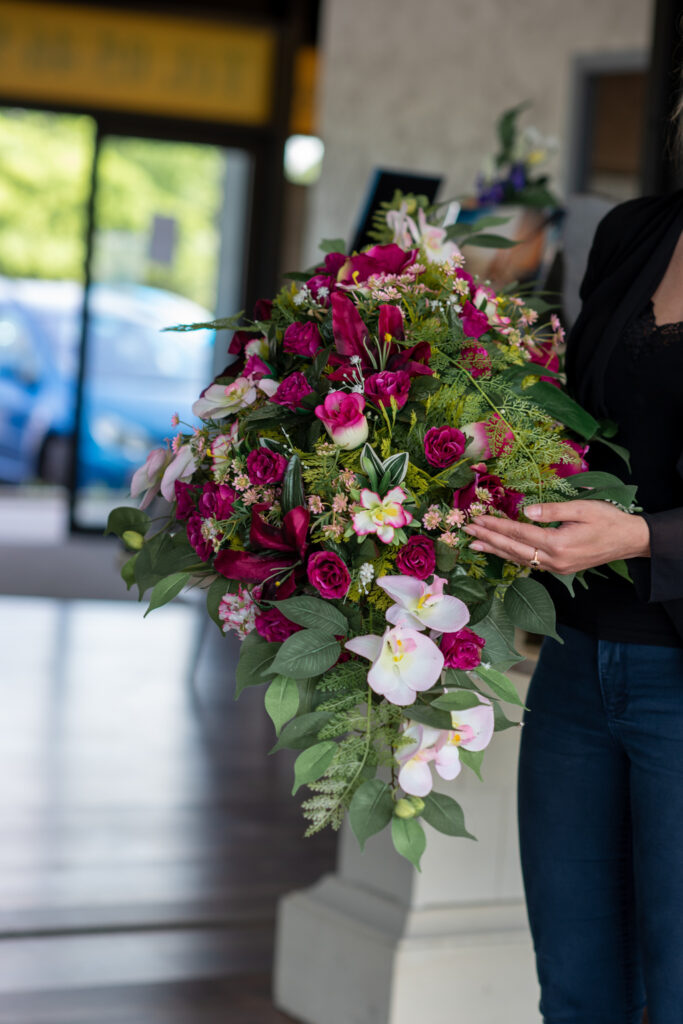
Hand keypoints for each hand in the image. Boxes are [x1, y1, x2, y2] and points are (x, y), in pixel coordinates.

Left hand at [462, 500, 650, 573]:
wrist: (630, 541)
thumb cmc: (609, 520)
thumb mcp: (583, 508)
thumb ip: (553, 510)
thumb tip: (526, 512)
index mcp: (559, 544)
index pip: (519, 533)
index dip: (496, 526)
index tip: (478, 519)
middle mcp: (554, 560)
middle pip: (514, 549)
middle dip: (489, 539)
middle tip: (468, 530)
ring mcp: (556, 568)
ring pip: (519, 558)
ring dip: (496, 550)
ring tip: (475, 543)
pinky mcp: (559, 569)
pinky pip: (529, 563)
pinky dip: (512, 556)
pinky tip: (500, 550)